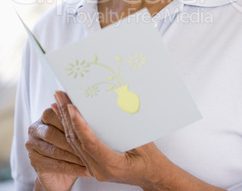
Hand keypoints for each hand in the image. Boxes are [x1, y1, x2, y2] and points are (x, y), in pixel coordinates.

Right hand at [25, 106, 89, 190]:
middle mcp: (35, 129)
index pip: (56, 116)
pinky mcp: (34, 162)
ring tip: (90, 159)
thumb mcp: (73, 131)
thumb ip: (77, 121)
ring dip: (74, 156)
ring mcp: (32, 145)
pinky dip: (72, 168)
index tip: (87, 130)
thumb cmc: (69, 146)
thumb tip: (92, 114)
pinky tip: (85, 170)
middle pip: (52, 134)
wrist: (59, 173)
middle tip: (89, 147)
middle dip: (72, 142)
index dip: (72, 124)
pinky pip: (55, 165)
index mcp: (45, 115)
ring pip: (54, 151)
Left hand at [54, 91, 176, 189]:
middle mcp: (99, 169)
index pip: (90, 142)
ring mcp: (94, 168)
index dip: (79, 124)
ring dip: (64, 121)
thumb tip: (119, 105)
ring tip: (57, 102)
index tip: (71, 107)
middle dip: (66, 116)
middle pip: (77, 141)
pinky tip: (64, 118)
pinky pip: (77, 146)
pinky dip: (69, 130)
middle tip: (60, 96)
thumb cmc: (151, 161)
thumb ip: (128, 128)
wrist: (152, 178)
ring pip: (74, 143)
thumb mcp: (144, 143)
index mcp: (112, 165)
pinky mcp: (92, 164)